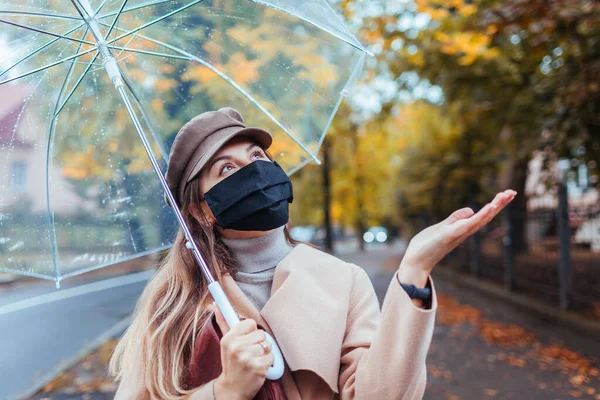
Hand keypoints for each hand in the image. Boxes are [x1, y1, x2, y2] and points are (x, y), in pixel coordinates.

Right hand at [212, 306, 272, 399]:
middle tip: (250, 353)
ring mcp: (247, 358)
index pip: (250, 323)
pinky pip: (272, 357)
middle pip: (261, 334)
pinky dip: (268, 363)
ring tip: (254, 360)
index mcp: (228, 339)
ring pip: (268, 345)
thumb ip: (224, 322)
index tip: (246, 339)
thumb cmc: (231, 363)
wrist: (232, 389)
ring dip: (264, 353)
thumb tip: (215, 305)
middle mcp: (236, 348)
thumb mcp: (225, 343)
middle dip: (259, 343)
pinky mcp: (258, 368)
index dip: (251, 331)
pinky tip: (258, 368)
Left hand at [398, 189, 516, 287]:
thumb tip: (470, 210)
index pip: (482, 215)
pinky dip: (481, 216)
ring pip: (481, 219)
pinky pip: (469, 224)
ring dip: (494, 207)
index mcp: (462, 228)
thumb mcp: (442, 227)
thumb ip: (455, 219)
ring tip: (506, 195)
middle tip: (513, 192)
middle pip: (486, 216)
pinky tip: (490, 207)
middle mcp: (464, 231)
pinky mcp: (451, 235)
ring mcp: (459, 233)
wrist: (416, 261)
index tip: (506, 194)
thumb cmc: (427, 245)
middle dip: (500, 204)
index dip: (495, 205)